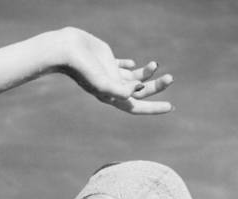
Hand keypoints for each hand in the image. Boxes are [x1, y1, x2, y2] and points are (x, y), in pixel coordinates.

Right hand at [58, 27, 173, 114]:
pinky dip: (130, 66)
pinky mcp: (107, 60)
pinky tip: (134, 64)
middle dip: (156, 87)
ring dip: (147, 74)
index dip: (153, 108)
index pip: (137, 106)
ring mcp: (110, 73)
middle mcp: (113, 86)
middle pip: (139, 91)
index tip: (170, 107)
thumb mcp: (102, 81)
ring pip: (133, 78)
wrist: (66, 51)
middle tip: (170, 78)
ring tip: (156, 64)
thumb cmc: (82, 69)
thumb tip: (139, 89)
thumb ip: (120, 88)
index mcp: (112, 96)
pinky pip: (122, 66)